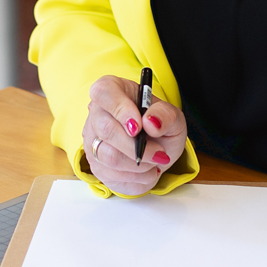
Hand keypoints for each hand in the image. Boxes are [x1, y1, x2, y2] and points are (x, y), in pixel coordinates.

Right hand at [81, 75, 187, 195]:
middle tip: (159, 152)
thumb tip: (151, 122)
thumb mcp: (173, 117)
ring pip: (109, 156)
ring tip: (155, 159)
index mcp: (113, 90)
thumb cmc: (160, 127)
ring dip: (139, 163)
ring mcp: (93, 141)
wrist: (158, 150)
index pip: (103, 92)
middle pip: (106, 129)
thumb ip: (165, 115)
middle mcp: (97, 114)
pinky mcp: (96, 166)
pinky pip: (113, 175)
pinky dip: (137, 176)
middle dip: (136, 146)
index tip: (139, 126)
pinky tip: (146, 168)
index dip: (120, 109)